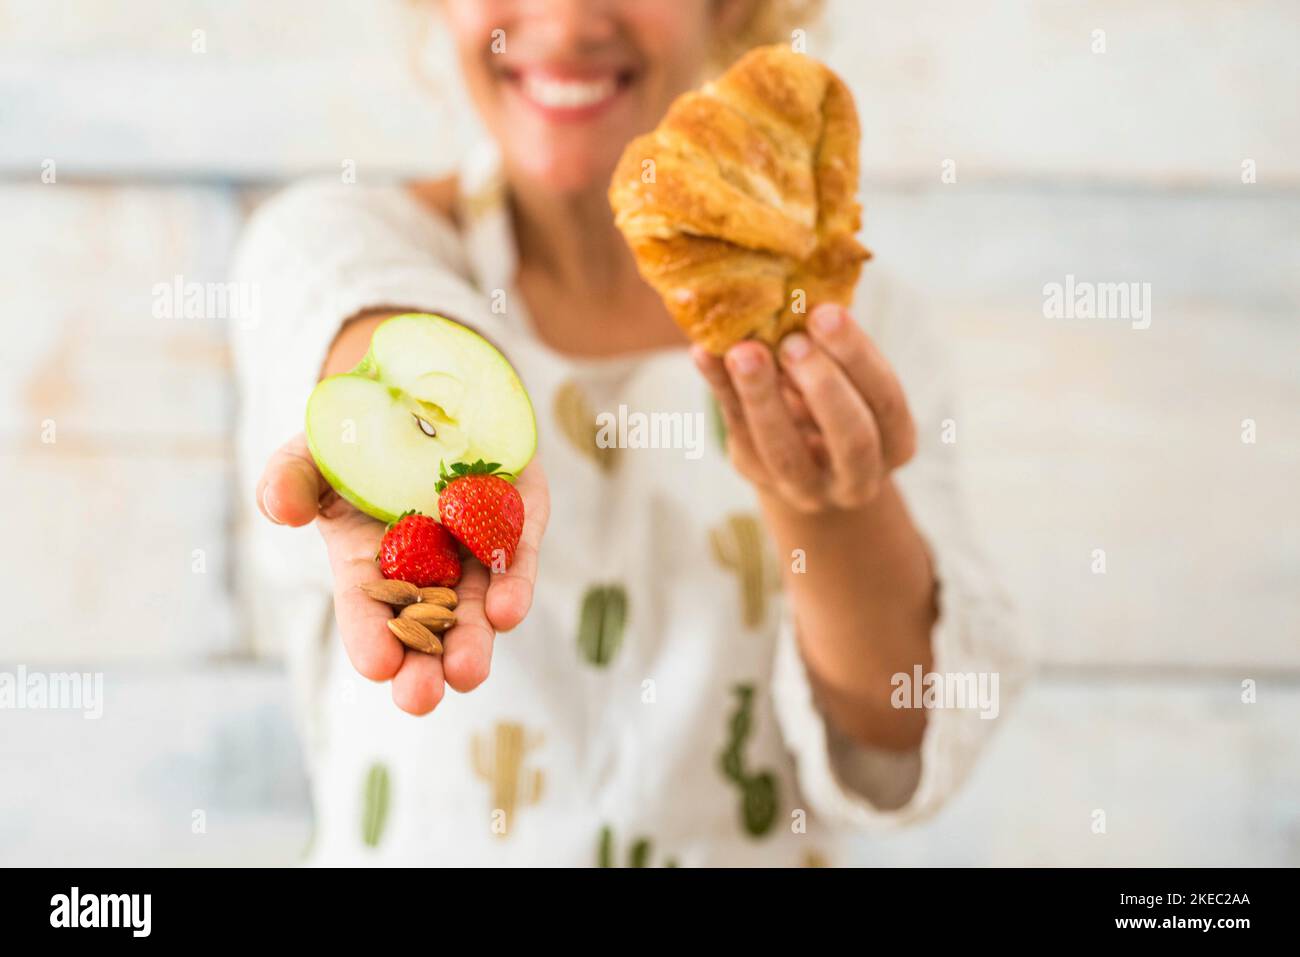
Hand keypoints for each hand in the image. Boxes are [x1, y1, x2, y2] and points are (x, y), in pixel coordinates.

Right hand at [256, 434, 549, 714]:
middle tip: (421, 697)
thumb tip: (279, 508)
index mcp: (372, 562)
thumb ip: (291, 478)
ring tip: (467, 673)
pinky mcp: (518, 514)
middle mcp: (429, 565)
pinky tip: (507, 610)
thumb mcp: (315, 450)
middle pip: (429, 626)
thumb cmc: (361, 433)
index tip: (377, 666)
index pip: (371, 611)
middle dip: (426, 664)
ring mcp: (476, 543)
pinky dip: (512, 581)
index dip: (371, 638)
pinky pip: (516, 552)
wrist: (428, 387)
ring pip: (478, 603)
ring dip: (474, 638)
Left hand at [693, 303, 916, 513]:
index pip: (886, 401)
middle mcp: (858, 477)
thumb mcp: (850, 383)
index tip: (826, 313)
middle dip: (823, 386)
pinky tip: (705, 354)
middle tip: (793, 341)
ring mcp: (806, 488)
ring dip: (762, 397)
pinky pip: (739, 433)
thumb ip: (834, 351)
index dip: (857, 358)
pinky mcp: (757, 475)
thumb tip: (800, 293)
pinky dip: (721, 391)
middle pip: (851, 438)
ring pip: (785, 452)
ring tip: (743, 351)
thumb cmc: (836, 403)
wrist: (808, 465)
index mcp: (895, 442)